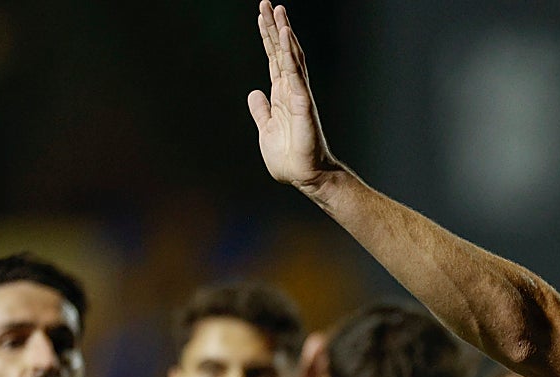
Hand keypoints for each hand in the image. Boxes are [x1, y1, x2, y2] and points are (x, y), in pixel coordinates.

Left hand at [249, 2, 341, 190]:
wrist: (305, 176)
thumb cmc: (289, 159)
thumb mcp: (265, 131)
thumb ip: (260, 111)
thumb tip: (254, 93)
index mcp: (281, 96)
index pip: (273, 60)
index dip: (267, 39)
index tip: (262, 17)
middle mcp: (291, 91)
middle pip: (281, 52)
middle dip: (274, 27)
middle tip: (268, 3)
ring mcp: (298, 95)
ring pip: (290, 56)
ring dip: (283, 32)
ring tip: (277, 9)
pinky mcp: (302, 103)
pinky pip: (295, 73)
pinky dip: (289, 53)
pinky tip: (285, 34)